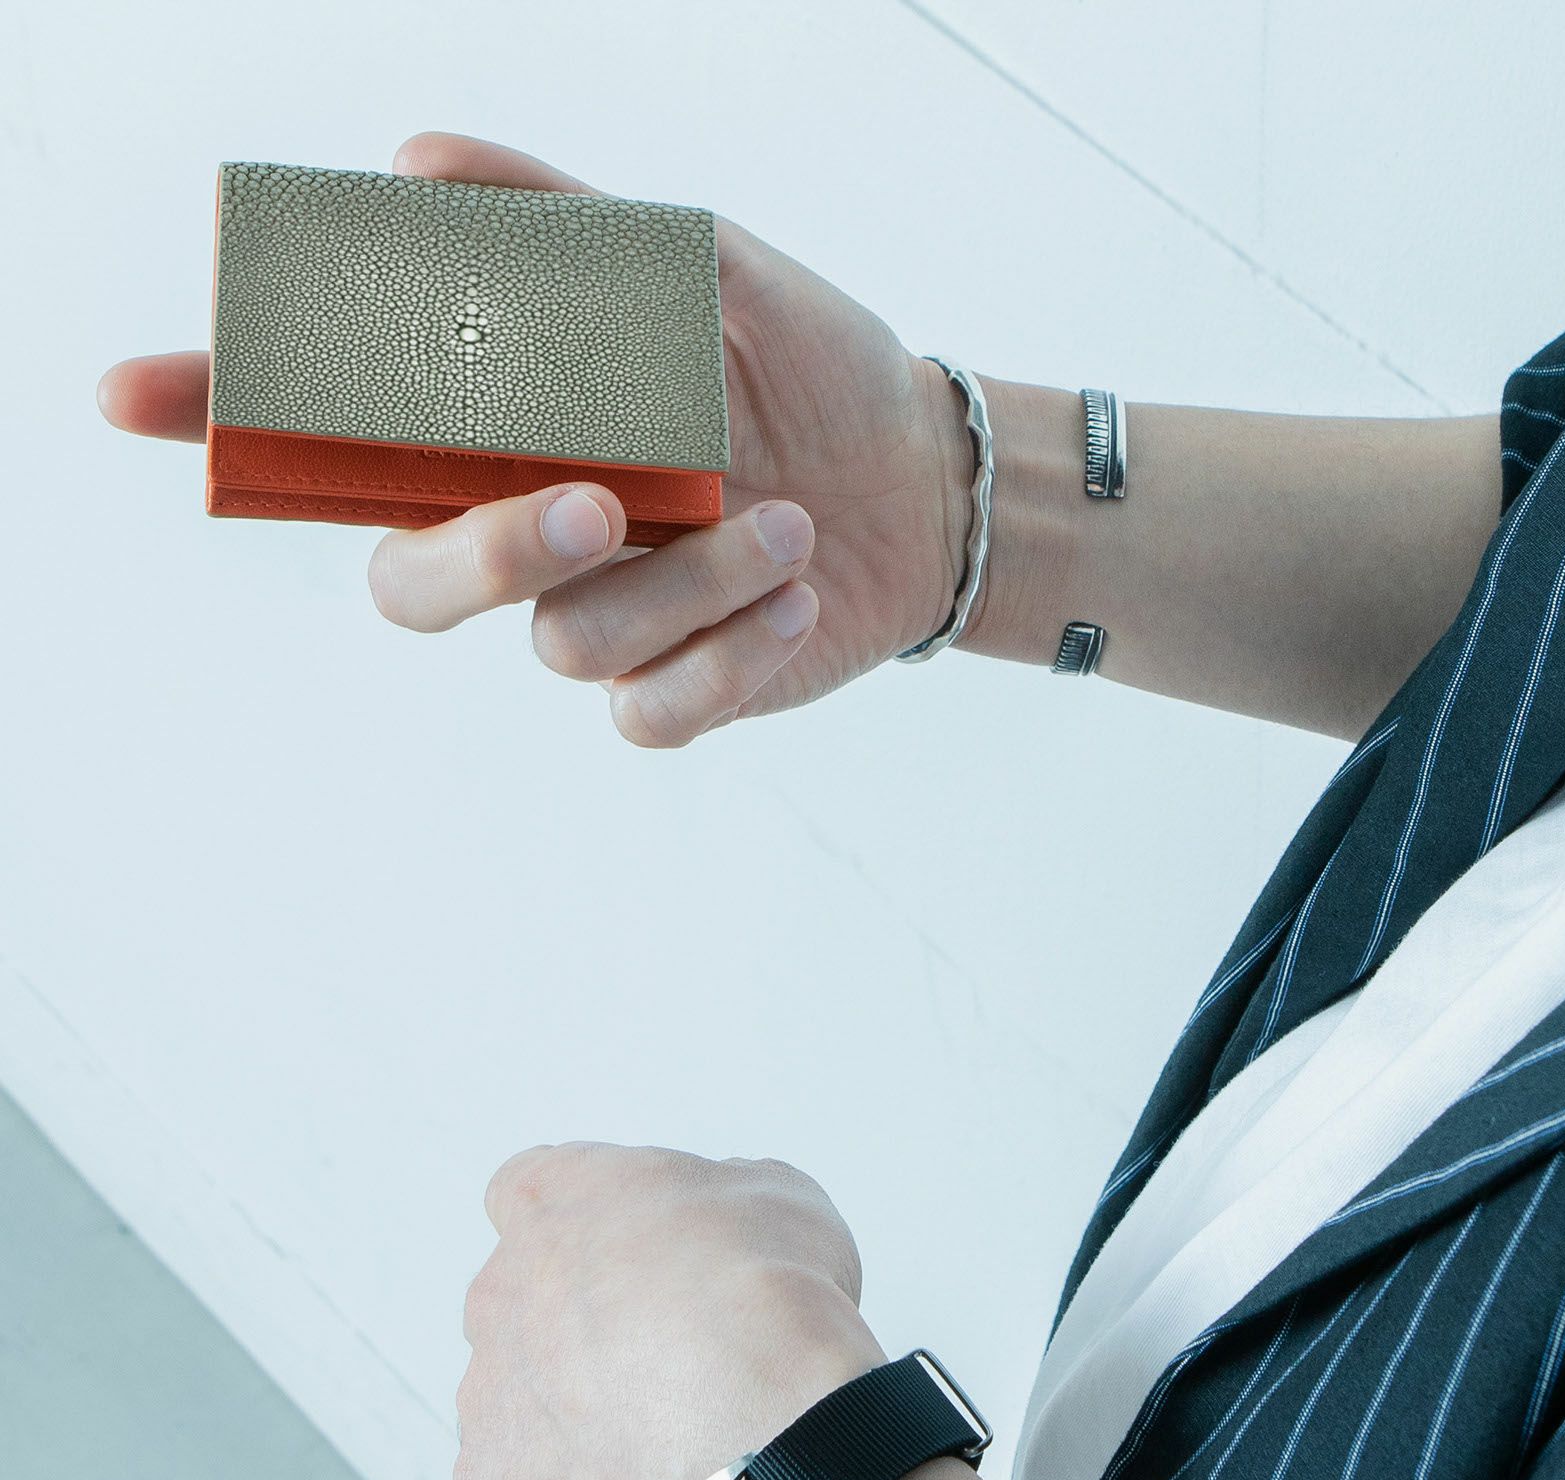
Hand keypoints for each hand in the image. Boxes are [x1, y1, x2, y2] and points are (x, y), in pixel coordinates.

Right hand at [97, 131, 973, 747]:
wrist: (921, 476)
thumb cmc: (800, 367)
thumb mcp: (701, 269)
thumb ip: (566, 228)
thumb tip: (413, 165)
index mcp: (508, 434)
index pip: (342, 436)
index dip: (228, 415)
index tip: (130, 394)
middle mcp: (525, 536)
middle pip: (411, 585)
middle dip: (485, 550)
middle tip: (592, 503)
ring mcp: (593, 623)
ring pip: (561, 644)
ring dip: (688, 578)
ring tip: (785, 519)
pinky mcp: (669, 694)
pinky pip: (648, 714)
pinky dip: (730, 653)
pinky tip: (798, 589)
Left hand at [451, 1142, 884, 1479]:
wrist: (755, 1408)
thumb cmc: (766, 1295)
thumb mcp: (779, 1195)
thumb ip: (730, 1198)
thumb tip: (734, 1223)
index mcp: (556, 1201)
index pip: (530, 1191)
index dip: (582, 1227)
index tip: (621, 1254)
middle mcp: (503, 1291)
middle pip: (522, 1309)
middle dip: (582, 1339)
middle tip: (668, 1368)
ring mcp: (490, 1397)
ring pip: (506, 1418)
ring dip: (561, 1442)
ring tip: (644, 1471)